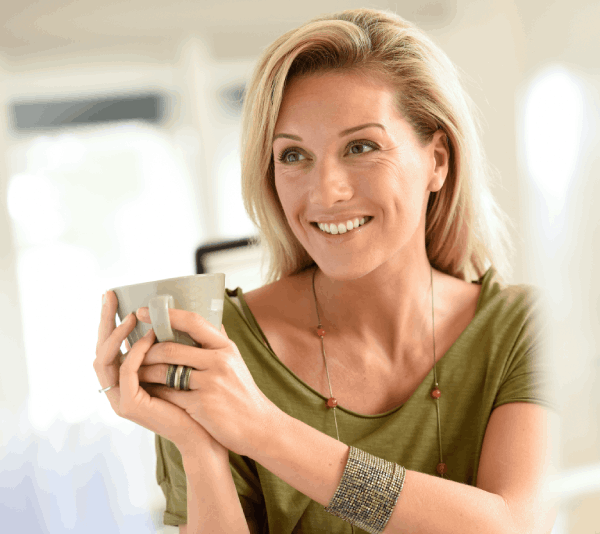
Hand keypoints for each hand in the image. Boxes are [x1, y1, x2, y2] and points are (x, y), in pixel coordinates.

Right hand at [94, 291, 226, 458]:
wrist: (207, 430)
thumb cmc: (196, 397)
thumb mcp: (176, 365)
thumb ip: (166, 345)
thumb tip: (171, 311)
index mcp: (125, 380)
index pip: (109, 346)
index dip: (108, 321)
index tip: (112, 295)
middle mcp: (117, 389)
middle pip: (99, 350)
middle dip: (104, 321)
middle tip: (110, 296)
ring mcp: (120, 399)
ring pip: (105, 360)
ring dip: (119, 334)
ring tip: (133, 315)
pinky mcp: (130, 406)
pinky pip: (127, 371)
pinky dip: (137, 351)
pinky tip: (151, 337)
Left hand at [135, 306, 278, 457]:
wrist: (259, 427)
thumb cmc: (242, 393)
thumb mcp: (235, 362)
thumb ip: (216, 343)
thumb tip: (199, 321)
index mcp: (226, 347)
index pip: (193, 321)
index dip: (167, 315)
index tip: (143, 311)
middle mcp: (220, 361)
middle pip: (171, 348)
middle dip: (147, 351)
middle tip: (132, 352)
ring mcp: (211, 383)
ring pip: (165, 371)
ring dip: (146, 372)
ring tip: (135, 373)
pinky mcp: (202, 405)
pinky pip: (169, 394)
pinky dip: (156, 393)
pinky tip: (149, 393)